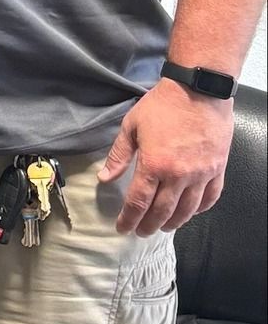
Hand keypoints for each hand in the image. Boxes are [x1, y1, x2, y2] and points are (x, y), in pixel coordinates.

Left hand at [98, 77, 232, 233]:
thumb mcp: (131, 126)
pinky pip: (210, 197)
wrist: (198, 91)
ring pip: (187, 210)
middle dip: (149, 225)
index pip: (138, 202)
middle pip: (162, 212)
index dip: (129, 219)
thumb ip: (119, 155)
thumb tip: (104, 178)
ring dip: (173, 222)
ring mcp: (201, 174)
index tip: (122, 228)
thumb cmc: (162, 106)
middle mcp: (179, 175)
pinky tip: (190, 212)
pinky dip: (199, 209)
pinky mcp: (218, 169)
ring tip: (163, 226)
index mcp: (154, 164)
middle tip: (141, 232)